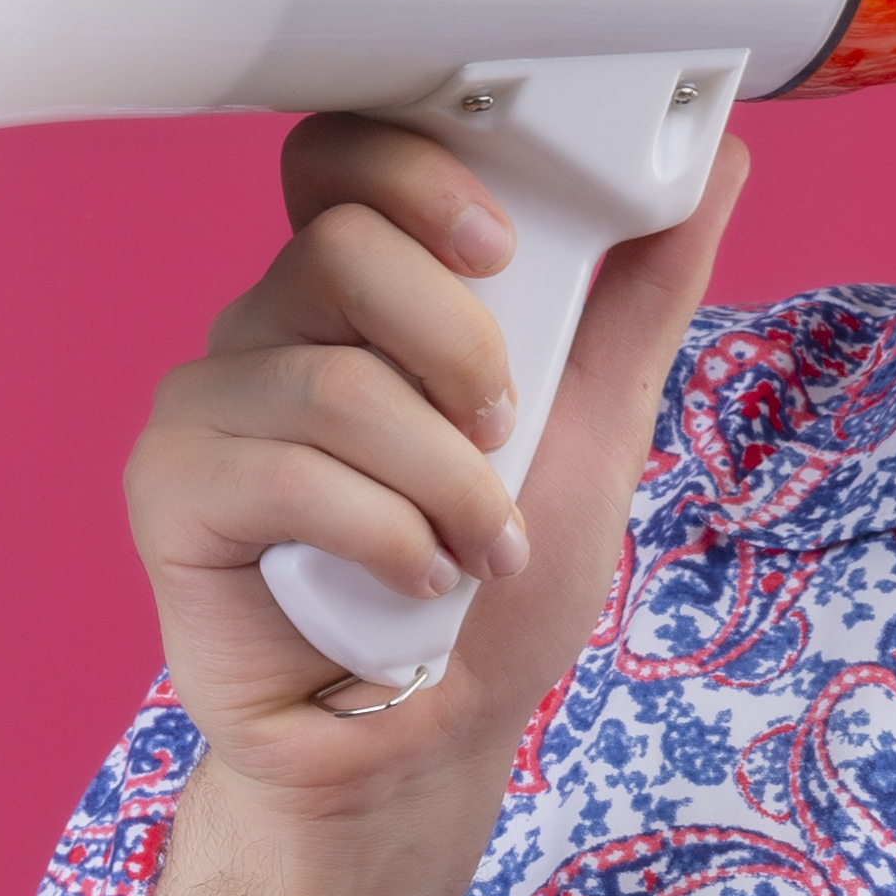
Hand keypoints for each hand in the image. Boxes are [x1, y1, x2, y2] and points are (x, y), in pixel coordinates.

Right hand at [127, 114, 746, 840]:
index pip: (344, 160)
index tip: (503, 250)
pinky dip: (382, 534)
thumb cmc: (496, 583)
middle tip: (505, 433)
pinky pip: (281, 473)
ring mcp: (211, 403)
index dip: (416, 177)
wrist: (428, 735)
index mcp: (357, 290)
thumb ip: (640, 296)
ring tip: (481, 548)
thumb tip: (722, 165)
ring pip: (331, 380)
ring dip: (443, 479)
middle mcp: (271, 328)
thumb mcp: (596, 425)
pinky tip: (416, 580)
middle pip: (340, 249)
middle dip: (459, 348)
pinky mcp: (173, 488)